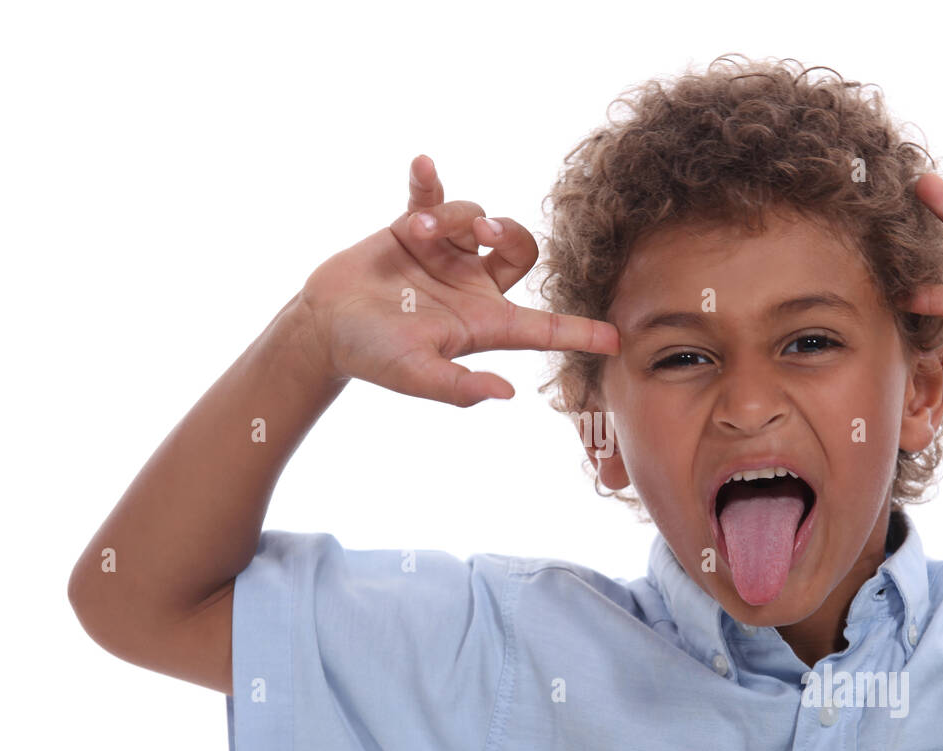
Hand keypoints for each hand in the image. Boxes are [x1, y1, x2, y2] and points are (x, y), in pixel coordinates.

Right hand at [296, 154, 617, 405]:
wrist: (325, 325)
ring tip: (417, 232)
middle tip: (483, 234)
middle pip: (523, 249)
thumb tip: (507, 394)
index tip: (617, 339)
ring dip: (451, 217)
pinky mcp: (414, 227)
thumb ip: (458, 387)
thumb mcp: (415, 376)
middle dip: (511, 233)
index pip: (544, 327)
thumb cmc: (372, 356)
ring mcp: (446, 253)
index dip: (580, 332)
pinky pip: (433, 193)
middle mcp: (474, 284)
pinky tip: (423, 164)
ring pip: (475, 216)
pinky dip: (429, 180)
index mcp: (485, 323)